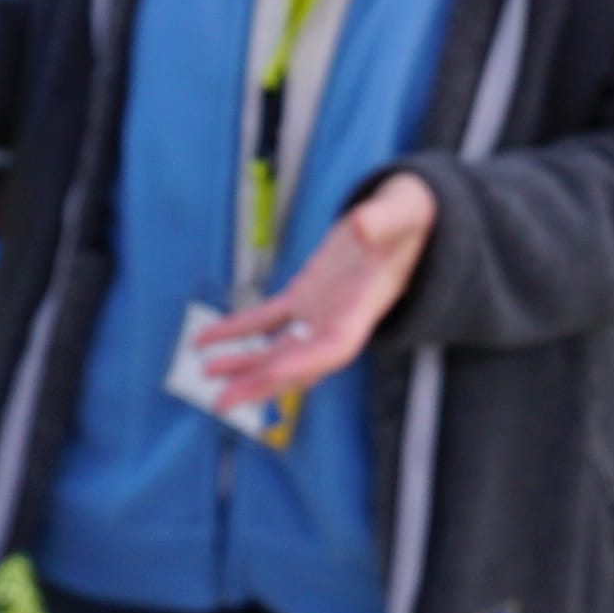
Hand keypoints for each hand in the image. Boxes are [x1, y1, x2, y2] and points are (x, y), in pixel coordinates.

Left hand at [197, 173, 436, 408]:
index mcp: (363, 308)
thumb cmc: (409, 218)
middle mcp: (339, 320)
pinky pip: (266, 320)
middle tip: (222, 401)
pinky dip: (236, 330)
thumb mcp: (404, 212)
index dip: (301, 366)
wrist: (404, 220)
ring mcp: (319, 312)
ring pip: (278, 348)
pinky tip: (204, 338)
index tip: (268, 378)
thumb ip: (384, 220)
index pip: (332, 349)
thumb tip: (362, 225)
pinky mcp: (304, 296)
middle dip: (262, 383)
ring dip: (244, 363)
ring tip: (206, 370)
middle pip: (299, 363)